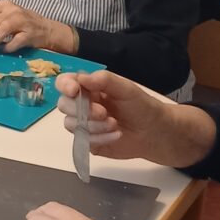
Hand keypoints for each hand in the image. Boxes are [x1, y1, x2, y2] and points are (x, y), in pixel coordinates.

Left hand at [0, 0, 70, 52]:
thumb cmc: (22, 25)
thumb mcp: (5, 19)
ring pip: (2, 30)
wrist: (47, 29)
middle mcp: (12, 11)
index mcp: (3, 5)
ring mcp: (22, 21)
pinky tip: (4, 51)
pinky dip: (8, 47)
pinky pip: (15, 42)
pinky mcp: (30, 33)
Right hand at [56, 71, 216, 165]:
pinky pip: (82, 140)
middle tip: (104, 112)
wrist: (154, 132)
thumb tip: (80, 78)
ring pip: (71, 124)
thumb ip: (104, 80)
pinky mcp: (88, 142)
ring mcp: (84, 124)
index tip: (74, 91)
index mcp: (89, 88)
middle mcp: (82, 105)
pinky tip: (115, 135)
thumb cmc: (141, 106)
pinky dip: (99, 138)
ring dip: (93, 125)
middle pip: (64, 105)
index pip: (65, 83)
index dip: (65, 86)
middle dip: (82, 109)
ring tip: (114, 124)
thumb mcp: (126, 88)